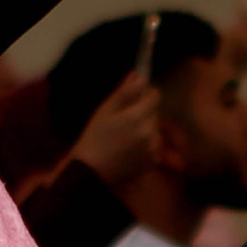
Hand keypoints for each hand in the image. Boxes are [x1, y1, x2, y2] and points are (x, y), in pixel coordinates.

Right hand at [65, 71, 162, 188]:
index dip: (146, 94)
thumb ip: (125, 92)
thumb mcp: (105, 110)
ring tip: (125, 138)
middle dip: (143, 113)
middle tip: (123, 122)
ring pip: (155, 131)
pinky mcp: (152, 163)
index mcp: (137, 117)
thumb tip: (140, 76)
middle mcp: (149, 133)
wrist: (90, 171)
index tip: (136, 98)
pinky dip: (146, 147)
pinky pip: (154, 147)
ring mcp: (152, 149)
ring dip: (146, 130)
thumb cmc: (94, 138)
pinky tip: (129, 150)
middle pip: (154, 113)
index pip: (155, 96)